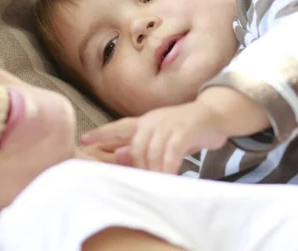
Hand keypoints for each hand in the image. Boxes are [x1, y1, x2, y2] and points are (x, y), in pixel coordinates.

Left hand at [81, 100, 227, 173]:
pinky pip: (170, 152)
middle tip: (143, 183)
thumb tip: (117, 156)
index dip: (101, 133)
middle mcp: (153, 120)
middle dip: (137, 167)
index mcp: (145, 122)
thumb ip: (141, 147)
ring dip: (153, 170)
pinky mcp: (183, 130)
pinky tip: (170, 177)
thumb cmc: (185, 130)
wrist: (214, 114)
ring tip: (157, 183)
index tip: (83, 139)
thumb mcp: (161, 138)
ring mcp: (168, 124)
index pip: (119, 127)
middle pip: (135, 146)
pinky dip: (168, 166)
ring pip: (152, 151)